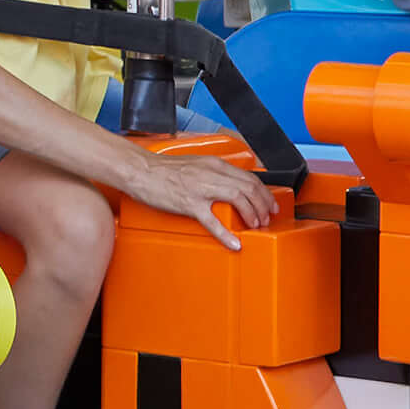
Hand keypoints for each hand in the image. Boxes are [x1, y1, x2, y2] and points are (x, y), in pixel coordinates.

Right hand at [113, 141, 267, 246]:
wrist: (140, 170)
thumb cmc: (162, 170)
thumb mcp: (195, 165)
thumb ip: (214, 174)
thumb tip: (230, 187)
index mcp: (214, 164)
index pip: (249, 177)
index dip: (264, 194)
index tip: (270, 206)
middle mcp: (211, 173)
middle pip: (249, 188)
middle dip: (263, 206)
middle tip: (266, 219)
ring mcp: (201, 188)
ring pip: (239, 199)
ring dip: (252, 215)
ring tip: (255, 227)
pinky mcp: (188, 203)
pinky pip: (213, 221)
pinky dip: (226, 234)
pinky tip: (234, 243)